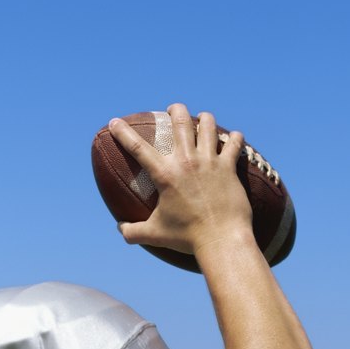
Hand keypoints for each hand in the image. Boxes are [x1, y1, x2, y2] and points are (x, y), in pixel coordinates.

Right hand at [108, 103, 252, 258]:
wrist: (221, 240)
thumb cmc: (186, 237)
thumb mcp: (154, 234)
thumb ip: (133, 231)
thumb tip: (120, 229)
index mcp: (165, 174)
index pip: (138, 148)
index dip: (123, 133)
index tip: (114, 122)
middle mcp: (187, 162)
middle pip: (180, 121)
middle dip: (175, 109)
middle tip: (173, 109)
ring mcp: (210, 162)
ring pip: (208, 125)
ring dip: (204, 118)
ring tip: (203, 118)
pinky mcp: (229, 168)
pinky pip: (234, 144)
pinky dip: (234, 138)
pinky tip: (234, 138)